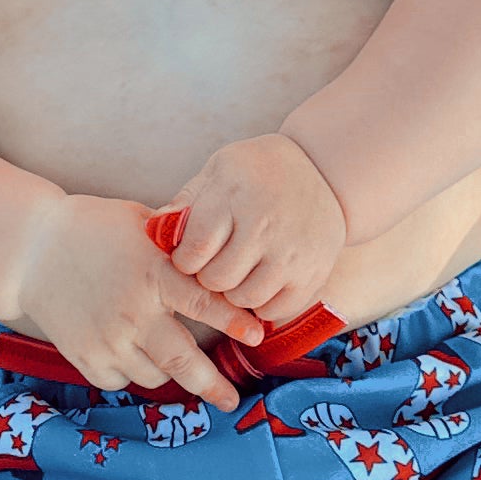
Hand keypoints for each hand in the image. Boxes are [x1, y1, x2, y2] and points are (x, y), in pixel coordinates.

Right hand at [12, 194, 258, 405]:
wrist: (31, 250)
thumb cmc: (92, 229)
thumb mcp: (140, 223)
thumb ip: (179, 245)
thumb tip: (223, 252)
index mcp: (153, 274)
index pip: (204, 304)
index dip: (234, 323)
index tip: (258, 336)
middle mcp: (133, 312)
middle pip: (184, 362)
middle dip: (213, 386)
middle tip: (232, 401)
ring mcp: (107, 338)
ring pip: (154, 375)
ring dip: (170, 372)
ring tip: (170, 356)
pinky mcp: (84, 356)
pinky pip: (121, 381)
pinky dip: (132, 373)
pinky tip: (132, 352)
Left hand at [159, 133, 345, 325]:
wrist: (325, 171)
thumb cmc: (260, 171)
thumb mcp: (219, 169)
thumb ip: (185, 201)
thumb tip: (155, 232)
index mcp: (235, 195)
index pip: (194, 250)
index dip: (184, 258)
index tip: (191, 253)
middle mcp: (265, 226)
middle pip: (216, 280)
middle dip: (207, 276)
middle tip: (216, 262)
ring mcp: (292, 254)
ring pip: (244, 299)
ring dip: (234, 291)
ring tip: (239, 270)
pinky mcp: (313, 275)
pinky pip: (275, 311)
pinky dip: (263, 303)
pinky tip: (262, 280)